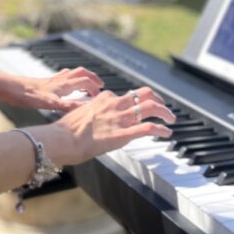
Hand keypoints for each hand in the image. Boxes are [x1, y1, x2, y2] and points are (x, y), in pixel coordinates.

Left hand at [15, 67, 104, 112]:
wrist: (10, 88)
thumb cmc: (27, 96)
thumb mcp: (49, 104)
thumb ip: (68, 105)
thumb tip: (86, 107)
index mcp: (63, 84)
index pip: (86, 81)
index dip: (95, 87)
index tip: (100, 96)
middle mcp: (60, 79)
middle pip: (81, 72)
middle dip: (92, 77)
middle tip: (100, 84)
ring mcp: (52, 79)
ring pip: (72, 73)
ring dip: (82, 76)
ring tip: (86, 83)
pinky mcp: (45, 81)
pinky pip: (62, 75)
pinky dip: (69, 77)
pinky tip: (65, 85)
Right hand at [54, 86, 174, 162]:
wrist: (62, 139)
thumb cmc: (65, 131)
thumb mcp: (79, 113)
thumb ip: (90, 112)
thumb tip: (89, 115)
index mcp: (104, 99)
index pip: (124, 96)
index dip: (134, 102)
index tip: (137, 109)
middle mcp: (115, 105)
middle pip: (144, 94)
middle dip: (157, 99)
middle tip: (164, 106)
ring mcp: (120, 119)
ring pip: (150, 107)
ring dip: (165, 112)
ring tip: (171, 118)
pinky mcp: (123, 134)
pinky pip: (148, 128)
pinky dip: (161, 129)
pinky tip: (167, 133)